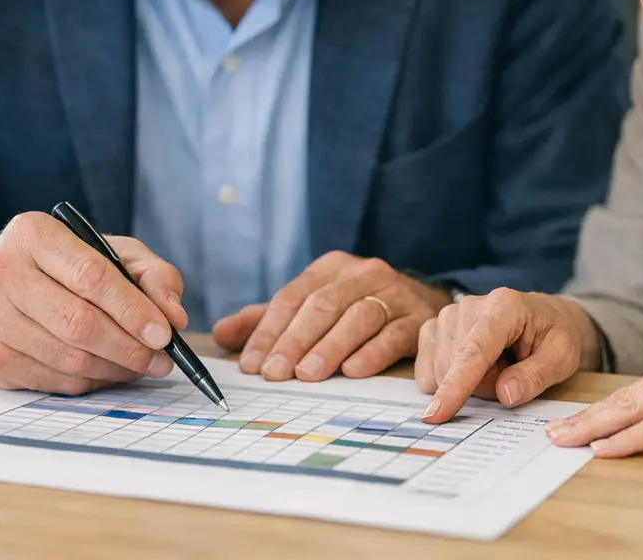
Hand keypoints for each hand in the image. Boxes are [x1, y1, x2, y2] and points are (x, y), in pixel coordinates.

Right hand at [0, 211, 189, 394]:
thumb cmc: (68, 265)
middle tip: (162, 359)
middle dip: (129, 348)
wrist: (4, 283)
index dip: (132, 310)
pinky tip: (109, 370)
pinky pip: (53, 381)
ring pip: (67, 358)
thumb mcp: (116, 252)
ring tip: (142, 365)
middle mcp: (1, 273)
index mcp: (33, 234)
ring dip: (115, 369)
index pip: (90, 277)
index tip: (165, 333)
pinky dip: (91, 381)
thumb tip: (174, 317)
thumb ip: (154, 276)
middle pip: (77, 323)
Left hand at [210, 251, 451, 380]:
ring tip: (307, 375)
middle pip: (323, 305)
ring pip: (358, 316)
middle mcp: (363, 273)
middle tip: (275, 374)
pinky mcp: (418, 318)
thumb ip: (268, 320)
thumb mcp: (312, 306)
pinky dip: (372, 352)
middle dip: (295, 341)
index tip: (252, 365)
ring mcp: (394, 293)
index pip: (293, 296)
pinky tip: (353, 371)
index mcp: (332, 267)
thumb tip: (220, 333)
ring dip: (330, 347)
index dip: (269, 331)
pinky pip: (394, 334)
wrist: (422, 302)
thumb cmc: (356, 308)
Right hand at [416, 289, 601, 421]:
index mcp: (504, 307)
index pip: (474, 351)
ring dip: (470, 384)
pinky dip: (450, 380)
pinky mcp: (435, 327)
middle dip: (484, 387)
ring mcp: (448, 315)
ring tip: (498, 366)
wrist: (546, 317)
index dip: (456, 384)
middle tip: (512, 375)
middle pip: (457, 367)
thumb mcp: (562, 358)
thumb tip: (505, 395)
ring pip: (441, 371)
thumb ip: (536, 376)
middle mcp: (469, 305)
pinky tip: (473, 368)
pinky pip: (427, 369)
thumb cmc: (554, 336)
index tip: (438, 413)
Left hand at [544, 341, 642, 455]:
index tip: (573, 421)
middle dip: (584, 417)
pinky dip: (629, 438)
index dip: (600, 407)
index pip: (634, 389)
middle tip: (552, 433)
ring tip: (565, 441)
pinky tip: (606, 449)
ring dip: (595, 427)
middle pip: (623, 397)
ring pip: (633, 408)